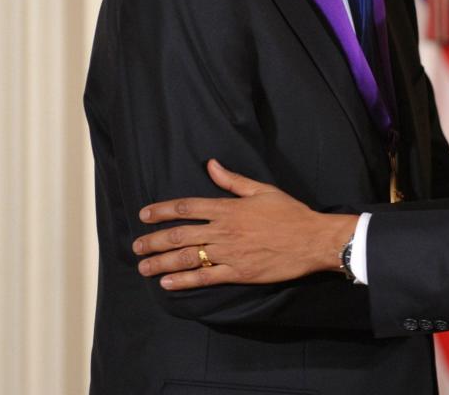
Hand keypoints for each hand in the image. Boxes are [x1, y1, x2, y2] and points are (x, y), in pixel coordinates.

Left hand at [132, 159, 357, 289]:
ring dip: (161, 263)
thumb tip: (211, 165)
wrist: (312, 239)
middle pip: (180, 234)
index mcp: (228, 208)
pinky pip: (205, 277)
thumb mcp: (262, 190)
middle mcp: (224, 230)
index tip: (144, 215)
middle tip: (136, 247)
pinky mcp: (238, 272)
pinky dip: (184, 281)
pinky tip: (168, 284)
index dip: (162, 210)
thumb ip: (233, 180)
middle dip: (153, 241)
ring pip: (187, 257)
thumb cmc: (290, 213)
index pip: (187, 207)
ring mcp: (229, 253)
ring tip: (144, 267)